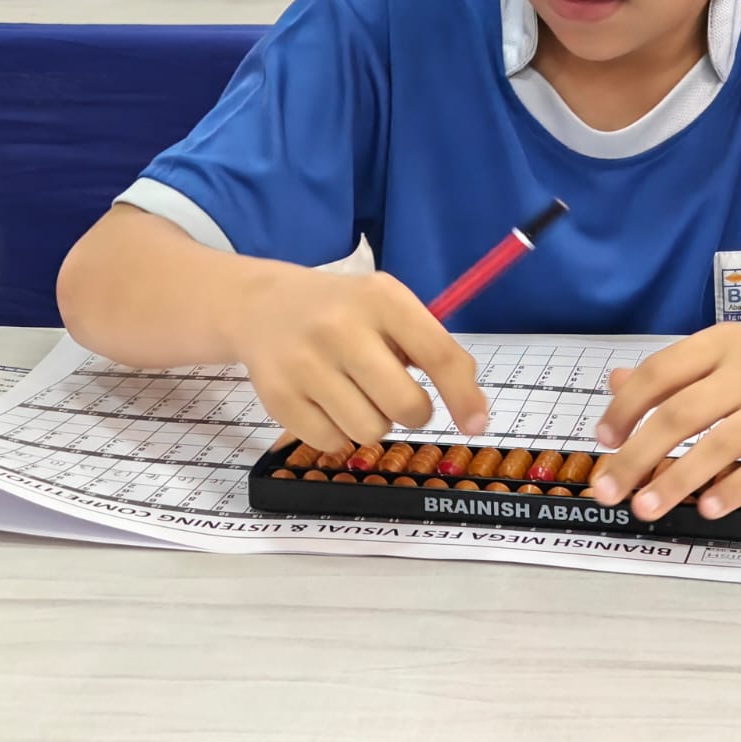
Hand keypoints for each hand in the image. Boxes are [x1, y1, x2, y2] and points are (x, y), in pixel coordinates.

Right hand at [233, 265, 485, 452]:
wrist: (264, 306)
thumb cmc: (344, 312)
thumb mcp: (390, 308)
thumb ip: (433, 350)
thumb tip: (473, 413)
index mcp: (382, 299)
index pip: (438, 354)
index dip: (463, 396)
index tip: (476, 424)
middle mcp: (341, 328)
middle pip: (405, 405)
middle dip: (413, 412)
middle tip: (396, 396)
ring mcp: (305, 363)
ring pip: (369, 430)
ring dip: (373, 421)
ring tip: (356, 393)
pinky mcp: (278, 396)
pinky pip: (331, 442)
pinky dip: (338, 432)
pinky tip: (326, 402)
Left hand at [588, 323, 740, 519]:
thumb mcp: (738, 353)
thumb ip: (679, 371)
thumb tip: (618, 384)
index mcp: (725, 345)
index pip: (661, 372)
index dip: (626, 409)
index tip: (603, 441)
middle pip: (680, 414)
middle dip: (636, 456)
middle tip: (607, 489)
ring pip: (720, 443)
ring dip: (677, 480)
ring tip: (646, 508)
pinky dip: (736, 488)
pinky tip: (710, 509)